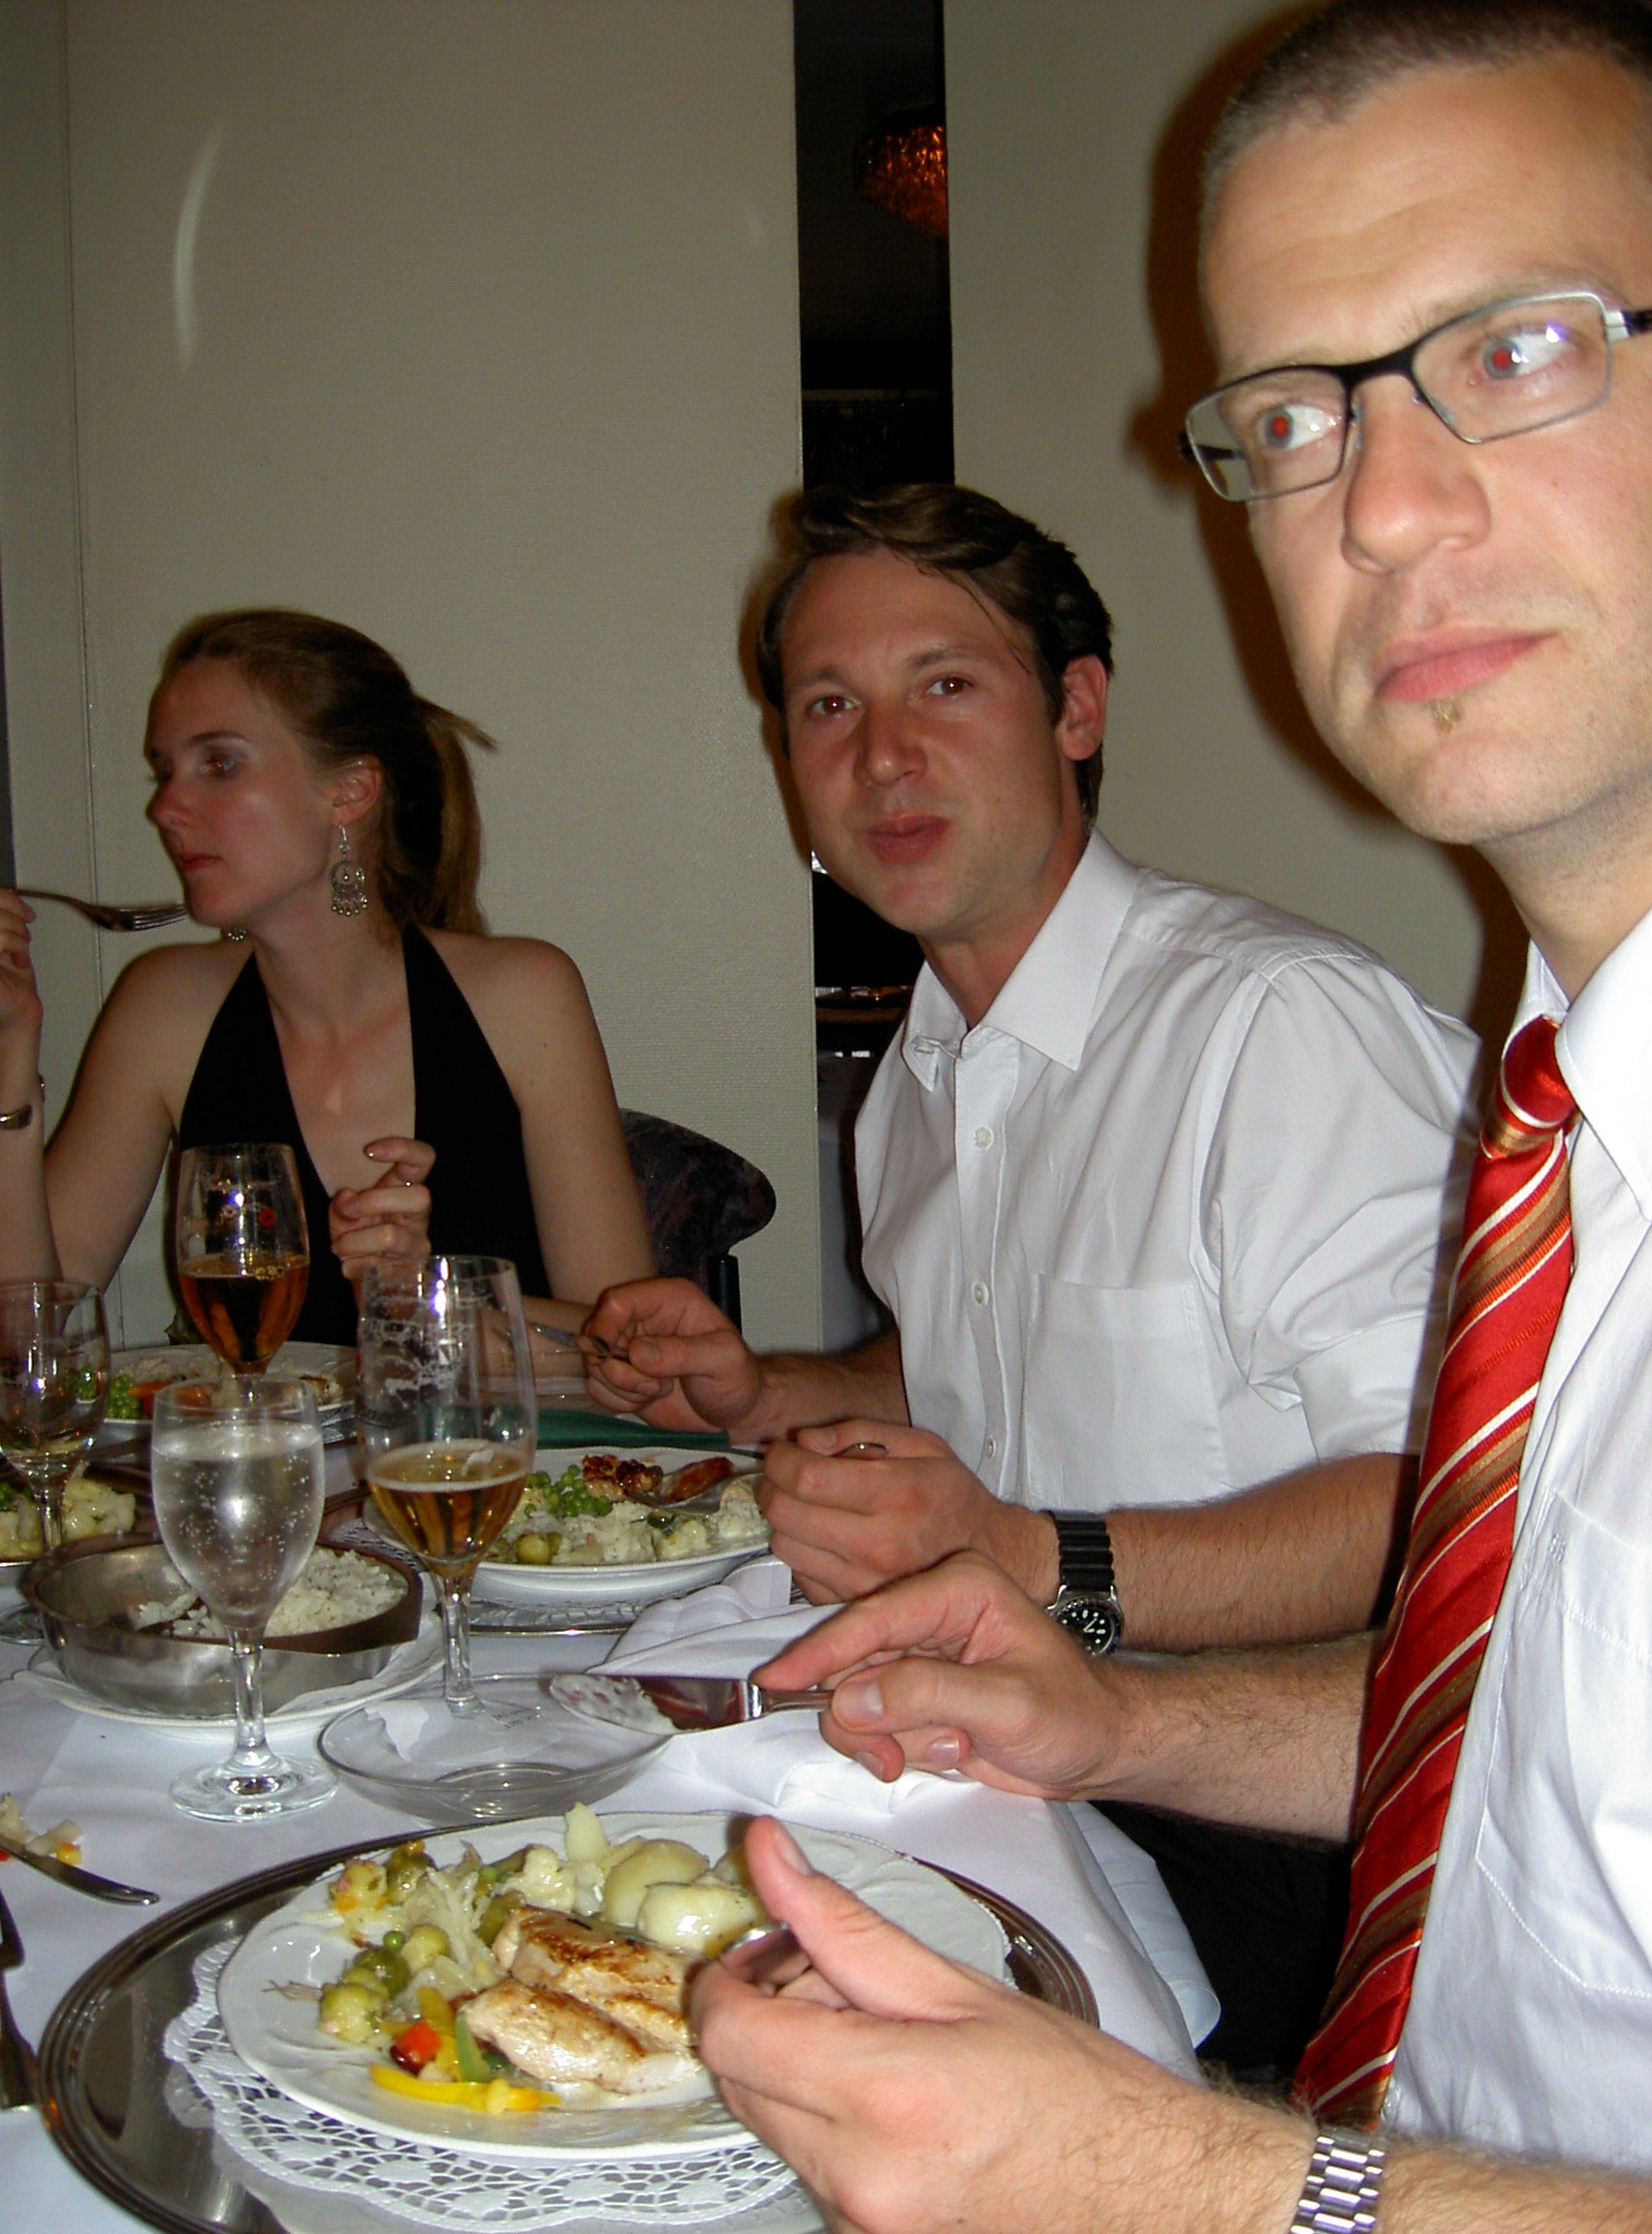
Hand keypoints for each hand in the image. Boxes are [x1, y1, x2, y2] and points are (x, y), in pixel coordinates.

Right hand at [0, 892, 43, 1071]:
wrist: (17, 1016)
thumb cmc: (12, 986)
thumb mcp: (9, 946)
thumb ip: (5, 921)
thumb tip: (10, 897)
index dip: (6, 898)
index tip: (25, 910)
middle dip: (13, 912)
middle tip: (28, 925)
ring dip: (17, 931)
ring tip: (22, 946)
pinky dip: (15, 943)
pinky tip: (18, 958)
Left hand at [329, 1136, 433, 1285]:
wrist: (369, 1285)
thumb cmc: (359, 1240)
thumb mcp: (343, 1217)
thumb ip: (342, 1205)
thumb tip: (347, 1197)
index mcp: (405, 1189)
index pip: (422, 1159)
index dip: (402, 1148)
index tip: (368, 1151)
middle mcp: (419, 1214)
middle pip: (420, 1197)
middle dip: (373, 1202)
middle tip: (347, 1212)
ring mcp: (419, 1243)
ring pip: (391, 1236)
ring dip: (354, 1242)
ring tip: (339, 1249)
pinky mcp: (412, 1271)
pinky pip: (378, 1266)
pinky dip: (354, 1266)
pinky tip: (352, 1267)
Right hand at [580, 1276, 764, 1432]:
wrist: (735, 1412)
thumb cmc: (737, 1378)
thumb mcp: (723, 1360)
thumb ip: (682, 1354)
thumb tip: (637, 1352)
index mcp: (669, 1300)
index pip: (618, 1302)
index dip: (605, 1328)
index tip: (608, 1358)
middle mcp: (644, 1319)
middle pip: (598, 1335)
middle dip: (618, 1368)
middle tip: (654, 1385)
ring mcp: (630, 1349)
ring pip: (595, 1365)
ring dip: (622, 1387)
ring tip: (659, 1390)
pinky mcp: (623, 1377)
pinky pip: (597, 1387)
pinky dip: (617, 1401)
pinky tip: (647, 1400)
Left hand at [693, 1820, 1299, 2233]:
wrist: (1143, 2192)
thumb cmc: (1074, 2092)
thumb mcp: (956, 1986)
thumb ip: (846, 1925)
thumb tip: (773, 1862)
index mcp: (881, 2095)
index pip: (731, 2036)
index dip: (723, 1981)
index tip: (746, 1952)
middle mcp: (859, 2176)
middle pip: (740, 2081)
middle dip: (764, 2018)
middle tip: (819, 1979)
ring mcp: (861, 2224)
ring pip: (772, 2125)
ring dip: (795, 2070)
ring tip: (874, 2039)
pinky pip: (811, 2169)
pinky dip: (826, 2122)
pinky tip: (890, 2094)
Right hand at [755, 1550, 1120, 1797]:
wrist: (1097, 1746)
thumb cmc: (1073, 1714)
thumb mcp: (1007, 1705)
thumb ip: (925, 1695)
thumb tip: (849, 1700)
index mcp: (957, 1587)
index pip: (872, 1618)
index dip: (821, 1653)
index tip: (776, 1682)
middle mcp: (929, 1612)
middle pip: (849, 1661)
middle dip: (865, 1717)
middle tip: (894, 1756)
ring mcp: (918, 1653)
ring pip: (852, 1697)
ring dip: (889, 1739)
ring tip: (951, 1748)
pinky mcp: (912, 1691)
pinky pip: (869, 1722)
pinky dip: (895, 1748)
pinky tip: (948, 1751)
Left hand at [760, 1420, 1058, 1603]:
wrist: (990, 1557)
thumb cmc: (952, 1496)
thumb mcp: (922, 1446)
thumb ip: (860, 1433)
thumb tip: (804, 1441)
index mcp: (896, 1495)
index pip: (806, 1478)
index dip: (781, 1459)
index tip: (782, 1452)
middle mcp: (877, 1544)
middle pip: (785, 1512)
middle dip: (774, 1485)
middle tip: (787, 1474)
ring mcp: (863, 1583)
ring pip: (783, 1545)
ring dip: (785, 1520)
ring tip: (809, 1506)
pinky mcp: (853, 1606)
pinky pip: (799, 1574)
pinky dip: (802, 1552)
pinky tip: (826, 1538)